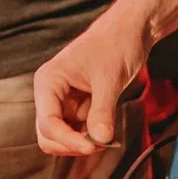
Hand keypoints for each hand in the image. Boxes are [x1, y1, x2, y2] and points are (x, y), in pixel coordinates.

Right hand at [34, 5, 152, 154]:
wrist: (130, 31)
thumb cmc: (115, 44)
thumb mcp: (110, 79)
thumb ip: (102, 111)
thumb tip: (100, 140)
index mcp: (48, 81)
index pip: (48, 123)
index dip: (68, 140)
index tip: (93, 147)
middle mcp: (50, 94)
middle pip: (48, 135)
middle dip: (72, 144)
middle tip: (101, 145)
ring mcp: (63, 102)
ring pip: (61, 137)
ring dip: (81, 144)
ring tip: (107, 139)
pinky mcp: (77, 107)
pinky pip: (77, 132)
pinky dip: (89, 138)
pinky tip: (107, 134)